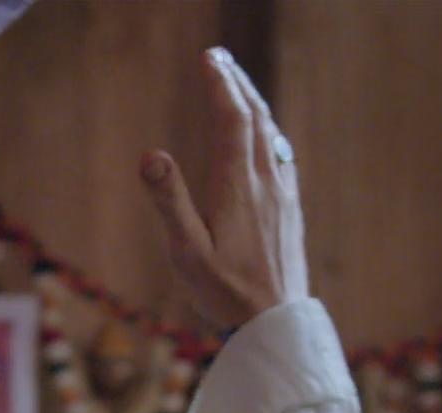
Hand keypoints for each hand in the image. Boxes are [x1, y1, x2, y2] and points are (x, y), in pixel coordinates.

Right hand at [139, 48, 307, 330]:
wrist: (276, 325)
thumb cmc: (225, 293)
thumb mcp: (186, 252)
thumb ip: (169, 201)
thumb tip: (151, 154)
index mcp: (239, 186)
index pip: (232, 120)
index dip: (221, 85)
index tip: (208, 58)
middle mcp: (267, 182)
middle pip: (256, 118)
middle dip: (237, 84)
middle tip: (219, 58)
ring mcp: (283, 195)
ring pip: (272, 135)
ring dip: (254, 105)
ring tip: (238, 88)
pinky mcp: (291, 211)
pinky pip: (282, 156)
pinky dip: (268, 132)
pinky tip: (264, 139)